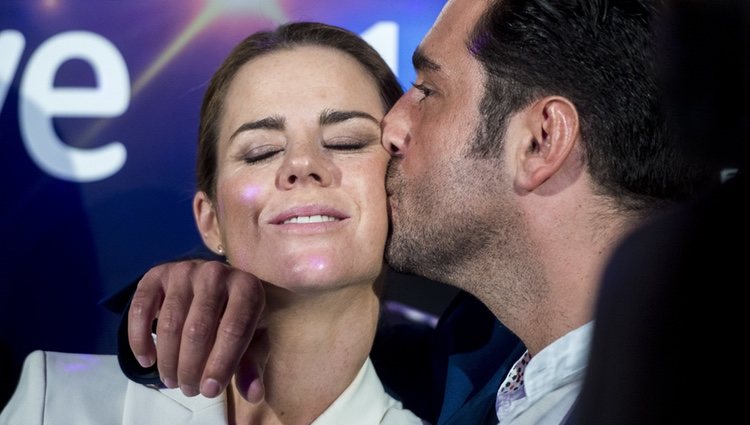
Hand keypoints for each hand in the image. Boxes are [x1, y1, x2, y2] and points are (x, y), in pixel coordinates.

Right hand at [127, 260, 265, 399]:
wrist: (216, 283)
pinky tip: (147, 360)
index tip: (210, 390)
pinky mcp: (158, 273)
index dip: (221, 364)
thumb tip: (253, 394)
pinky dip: (139, 338)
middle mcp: (216, 273)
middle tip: (189, 390)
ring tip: (172, 380)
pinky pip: (140, 308)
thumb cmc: (237, 316)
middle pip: (198, 329)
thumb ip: (252, 365)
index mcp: (247, 288)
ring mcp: (185, 270)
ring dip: (168, 359)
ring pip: (170, 322)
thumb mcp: (252, 339)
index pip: (233, 330)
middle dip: (190, 367)